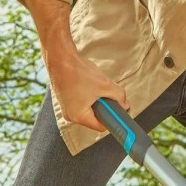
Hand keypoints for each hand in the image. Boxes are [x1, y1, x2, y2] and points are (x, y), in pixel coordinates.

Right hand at [22, 0, 128, 131]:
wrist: (60, 59)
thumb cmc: (79, 73)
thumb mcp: (105, 85)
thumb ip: (119, 97)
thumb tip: (125, 105)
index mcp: (79, 117)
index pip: (101, 126)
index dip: (113, 118)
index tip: (120, 111)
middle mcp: (70, 116)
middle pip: (95, 117)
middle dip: (105, 106)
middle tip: (109, 94)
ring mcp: (66, 107)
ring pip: (89, 108)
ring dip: (97, 99)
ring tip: (97, 86)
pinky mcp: (65, 99)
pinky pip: (81, 102)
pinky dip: (89, 95)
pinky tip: (89, 83)